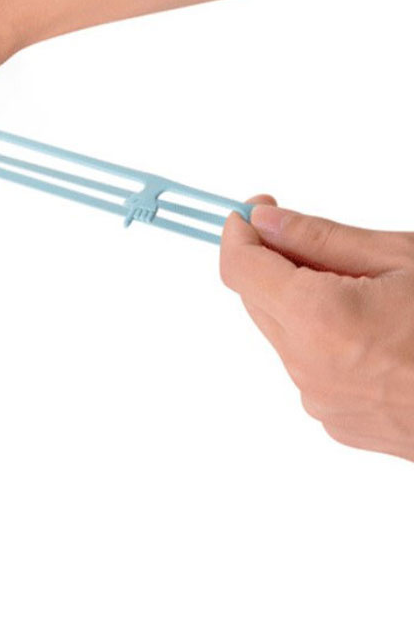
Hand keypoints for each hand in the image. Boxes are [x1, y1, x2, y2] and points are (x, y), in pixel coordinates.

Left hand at [220, 195, 413, 460]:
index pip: (240, 268)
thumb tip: (267, 220)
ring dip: (300, 302)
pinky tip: (372, 331)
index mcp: (321, 320)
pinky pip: (308, 365)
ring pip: (282, 333)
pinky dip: (321, 339)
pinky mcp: (336, 423)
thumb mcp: (402, 259)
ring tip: (363, 292)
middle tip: (304, 237)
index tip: (250, 211)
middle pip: (256, 300)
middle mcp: (309, 367)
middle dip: (271, 263)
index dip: (239, 233)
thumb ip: (322, 239)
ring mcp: (321, 401)